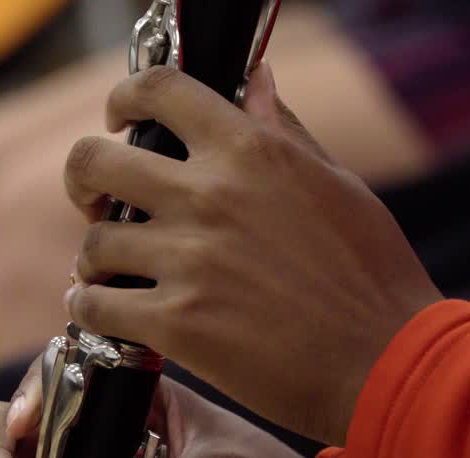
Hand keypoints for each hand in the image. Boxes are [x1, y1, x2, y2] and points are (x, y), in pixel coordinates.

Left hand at [62, 62, 442, 443]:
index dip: (124, 98)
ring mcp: (188, 261)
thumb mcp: (338, 184)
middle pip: (97, 162)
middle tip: (93, 202)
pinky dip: (90, 308)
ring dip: (94, 258)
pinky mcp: (175, 324)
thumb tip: (257, 81)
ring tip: (110, 273)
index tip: (119, 119)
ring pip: (94, 243)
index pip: (160, 90)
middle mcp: (210, 196)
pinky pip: (96, 305)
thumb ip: (283, 131)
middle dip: (83, 181)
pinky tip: (104, 310)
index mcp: (251, 150)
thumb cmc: (372, 277)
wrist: (386, 364)